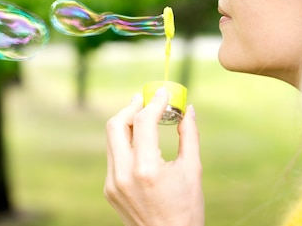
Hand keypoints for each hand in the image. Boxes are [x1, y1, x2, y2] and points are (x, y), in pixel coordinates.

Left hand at [104, 88, 203, 225]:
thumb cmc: (186, 209)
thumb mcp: (193, 171)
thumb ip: (189, 136)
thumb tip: (189, 109)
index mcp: (146, 169)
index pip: (143, 122)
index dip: (154, 102)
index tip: (163, 93)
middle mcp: (123, 174)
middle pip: (116, 125)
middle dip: (131, 108)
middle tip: (145, 100)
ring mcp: (112, 183)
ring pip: (112, 139)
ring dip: (127, 124)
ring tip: (143, 116)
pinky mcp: (108, 189)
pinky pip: (113, 156)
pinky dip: (125, 143)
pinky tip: (139, 142)